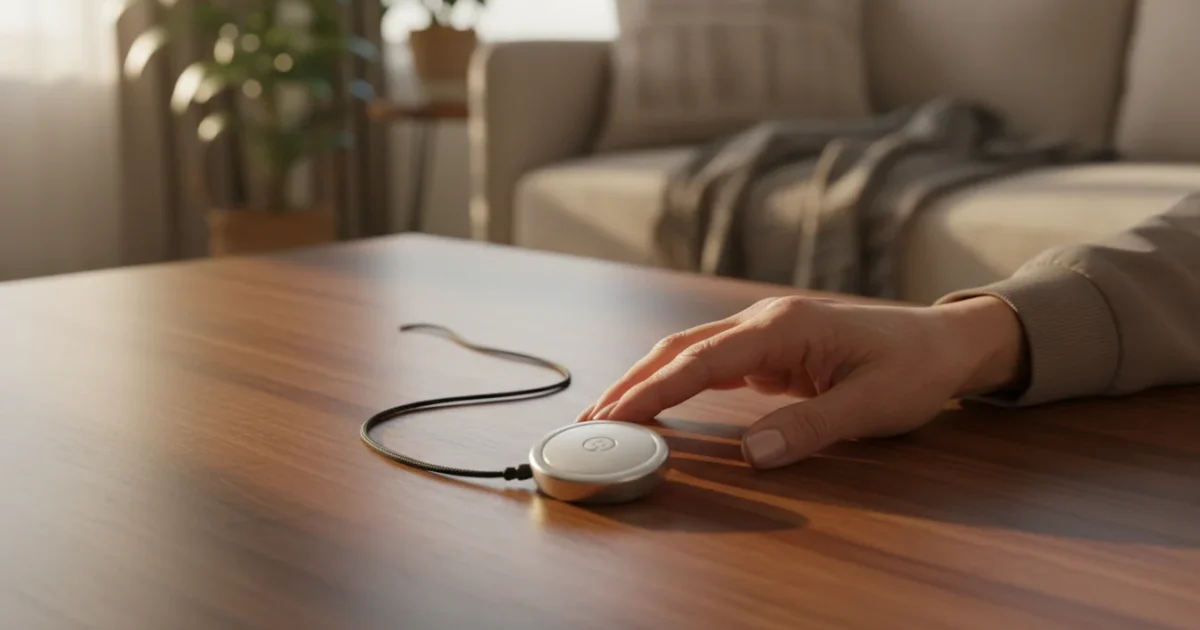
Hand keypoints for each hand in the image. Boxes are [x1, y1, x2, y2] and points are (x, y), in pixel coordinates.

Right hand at [578, 295, 1024, 468]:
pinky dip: (677, 382)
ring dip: (648, 380)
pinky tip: (660, 402)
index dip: (653, 390)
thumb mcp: (871, 405)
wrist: (946, 341)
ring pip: (689, 352)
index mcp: (782, 327)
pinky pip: (711, 363)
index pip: (699, 360)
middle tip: (591, 418)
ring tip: (610, 412)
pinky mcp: (771, 348)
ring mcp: (765, 332)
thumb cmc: (914, 367)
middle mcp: (763, 321)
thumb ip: (811, 426)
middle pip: (679, 348)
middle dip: (632, 382)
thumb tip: (753, 453)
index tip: (616, 415)